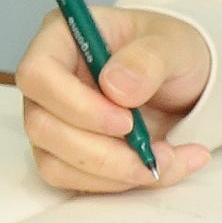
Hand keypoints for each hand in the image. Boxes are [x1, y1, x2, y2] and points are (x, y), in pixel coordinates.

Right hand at [15, 5, 213, 194]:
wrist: (184, 84)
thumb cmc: (169, 52)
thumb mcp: (174, 43)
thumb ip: (148, 59)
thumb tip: (114, 86)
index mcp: (62, 39)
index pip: (38, 74)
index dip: (75, 104)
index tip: (126, 121)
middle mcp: (48, 83)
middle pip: (42, 126)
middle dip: (100, 151)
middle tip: (151, 152)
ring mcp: (53, 121)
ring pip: (56, 163)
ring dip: (114, 173)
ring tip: (168, 160)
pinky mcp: (67, 154)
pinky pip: (76, 182)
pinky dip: (121, 183)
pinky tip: (162, 168)